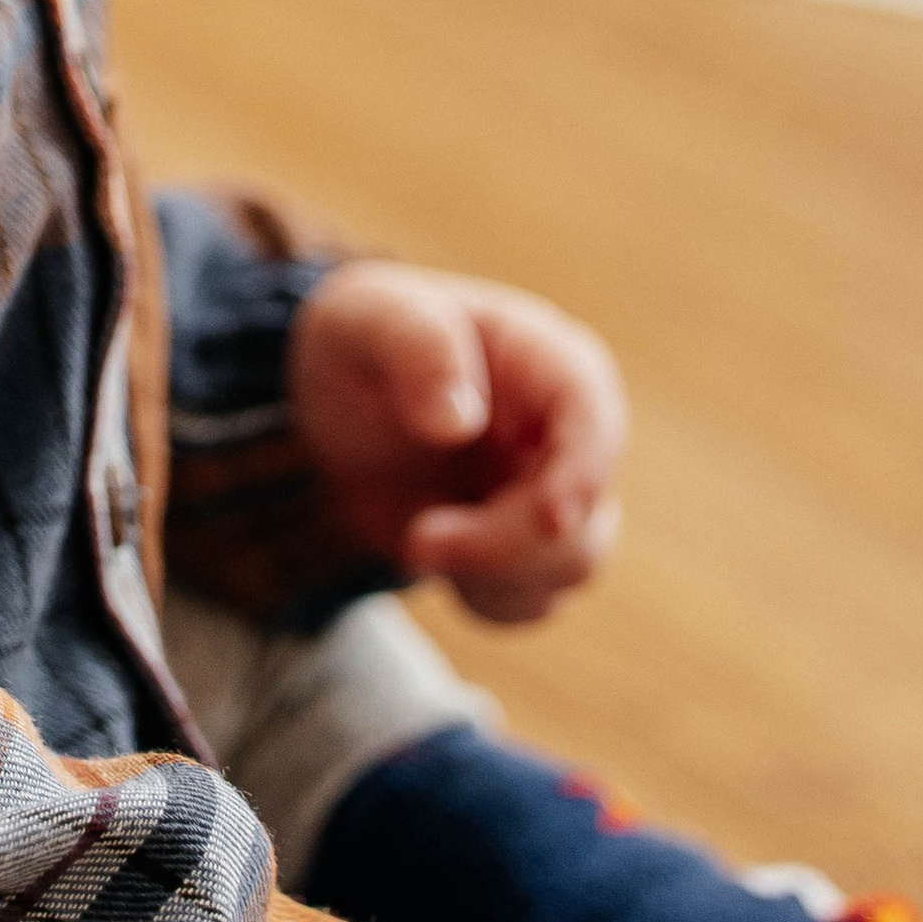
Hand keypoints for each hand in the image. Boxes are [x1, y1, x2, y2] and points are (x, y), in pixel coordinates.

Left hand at [288, 259, 624, 621]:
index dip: (583, 473)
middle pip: (586, 513)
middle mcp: (565, 429)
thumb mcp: (368, 323)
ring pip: (571, 565)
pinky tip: (432, 554)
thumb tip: (458, 419)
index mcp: (546, 359)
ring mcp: (554, 490)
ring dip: (491, 573)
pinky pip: (535, 597)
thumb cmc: (362, 344)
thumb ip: (417, 348)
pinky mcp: (529, 544)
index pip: (593, 417)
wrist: (330, 411)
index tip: (549, 518)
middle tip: (417, 540)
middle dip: (503, 544)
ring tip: (416, 538)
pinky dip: (484, 596)